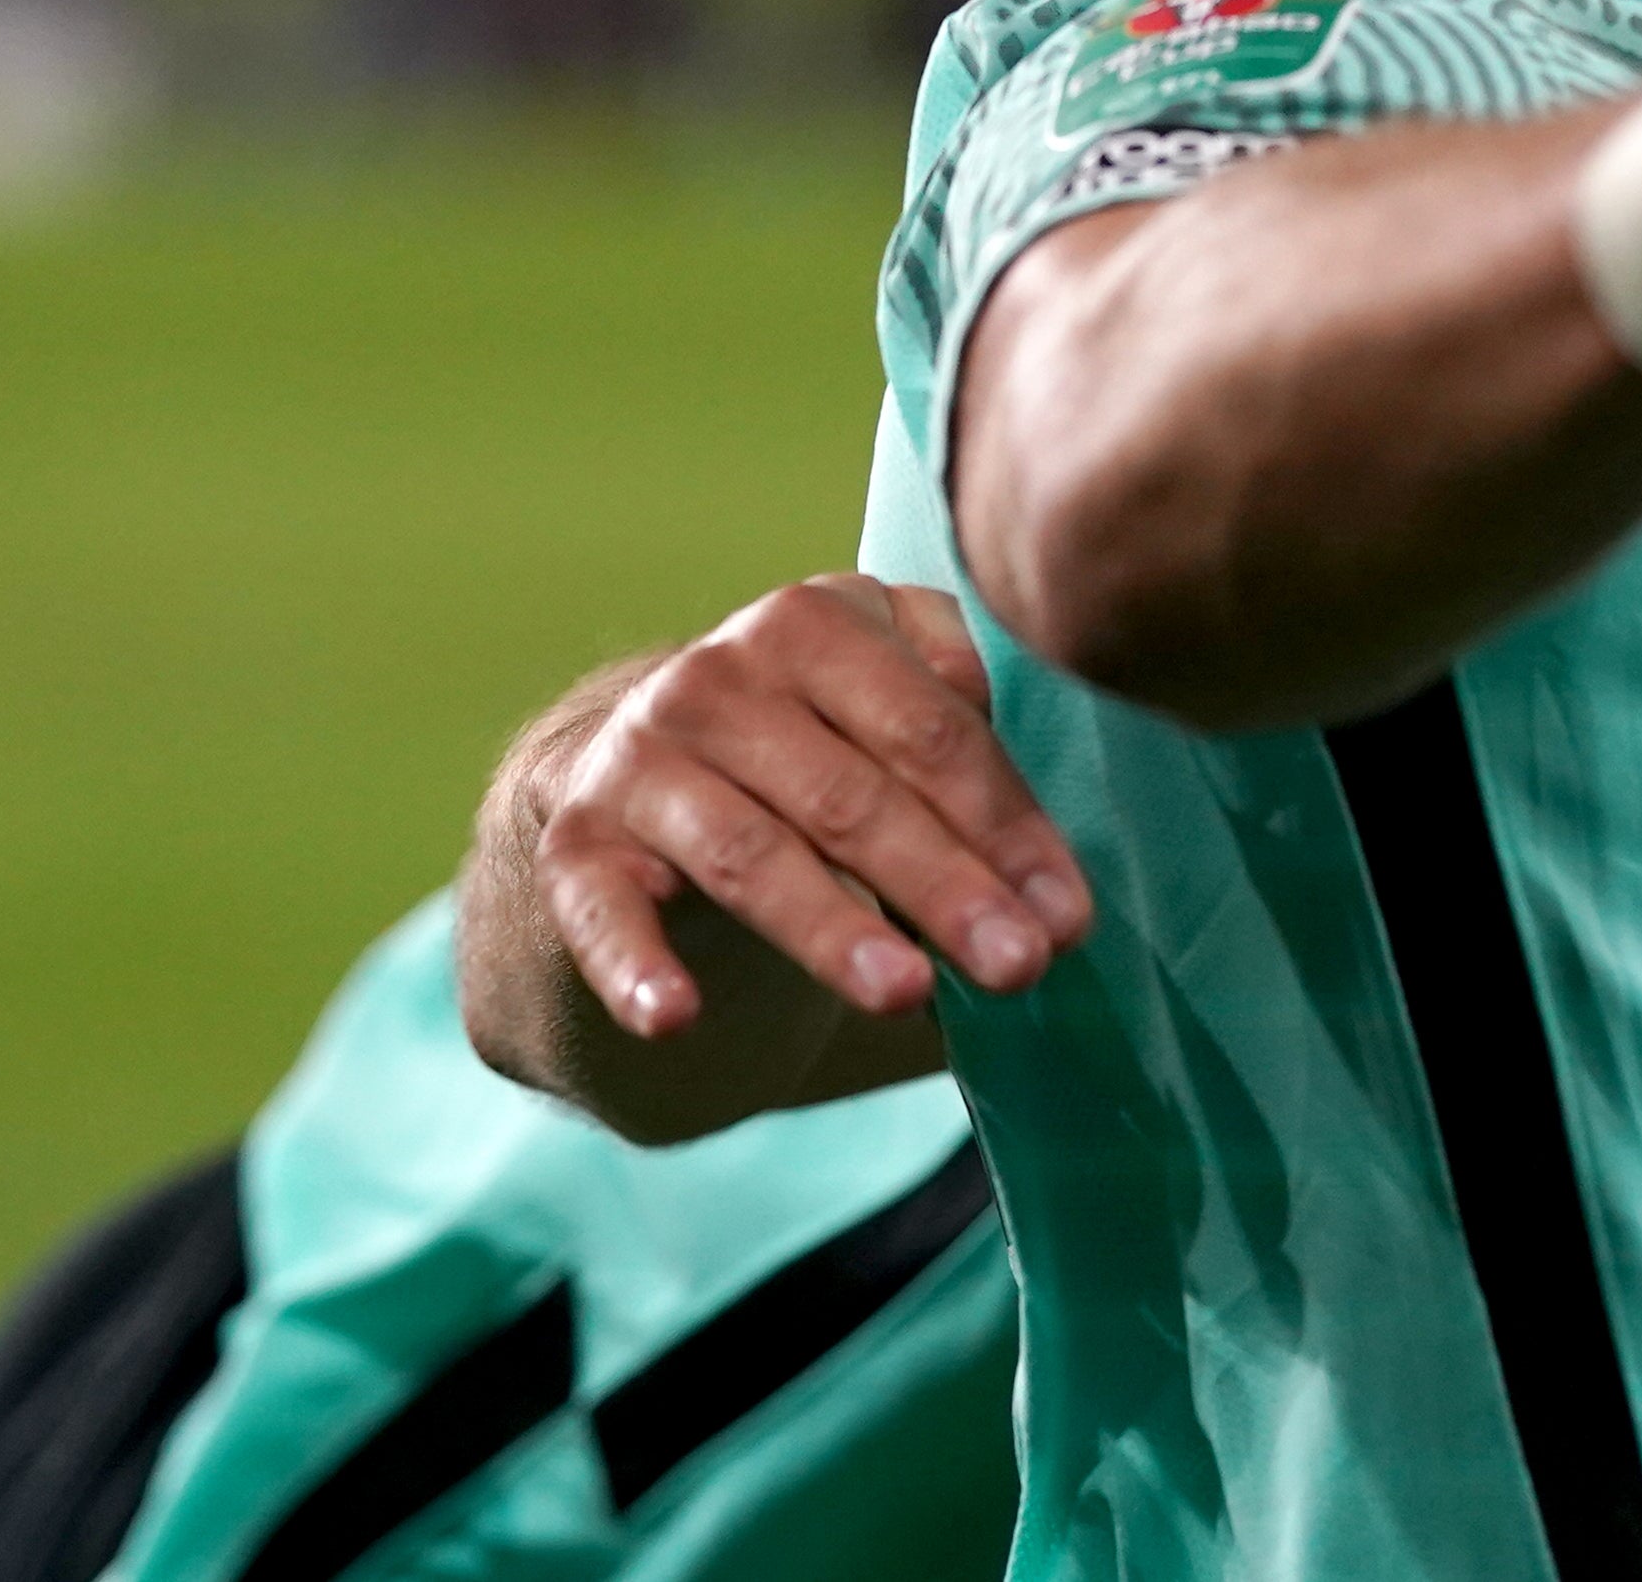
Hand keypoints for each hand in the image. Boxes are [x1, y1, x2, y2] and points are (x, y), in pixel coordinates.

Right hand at [528, 576, 1093, 1041]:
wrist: (647, 765)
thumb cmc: (818, 737)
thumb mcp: (890, 694)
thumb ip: (964, 730)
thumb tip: (1029, 846)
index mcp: (815, 623)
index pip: (929, 732)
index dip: (1004, 827)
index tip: (1066, 916)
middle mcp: (717, 677)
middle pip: (850, 797)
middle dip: (944, 887)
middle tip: (1017, 966)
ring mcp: (638, 760)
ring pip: (748, 856)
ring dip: (830, 929)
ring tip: (905, 994)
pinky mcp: (575, 845)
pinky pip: (604, 912)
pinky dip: (634, 966)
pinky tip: (674, 1019)